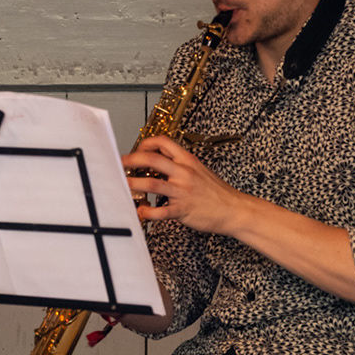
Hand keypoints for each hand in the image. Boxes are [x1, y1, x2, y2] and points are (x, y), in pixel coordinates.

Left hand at [123, 135, 246, 235]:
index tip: (136, 150)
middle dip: (131, 161)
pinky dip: (147, 212)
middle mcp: (184, 173)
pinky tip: (141, 211)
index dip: (145, 143)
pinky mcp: (183, 209)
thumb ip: (180, 165)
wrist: (235, 209)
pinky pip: (160, 211)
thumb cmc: (217, 192)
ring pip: (151, 184)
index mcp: (188, 161)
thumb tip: (157, 161)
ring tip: (121, 186)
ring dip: (132, 184)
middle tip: (118, 165)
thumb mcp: (200, 170)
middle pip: (152, 160)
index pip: (163, 142)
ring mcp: (182, 191)